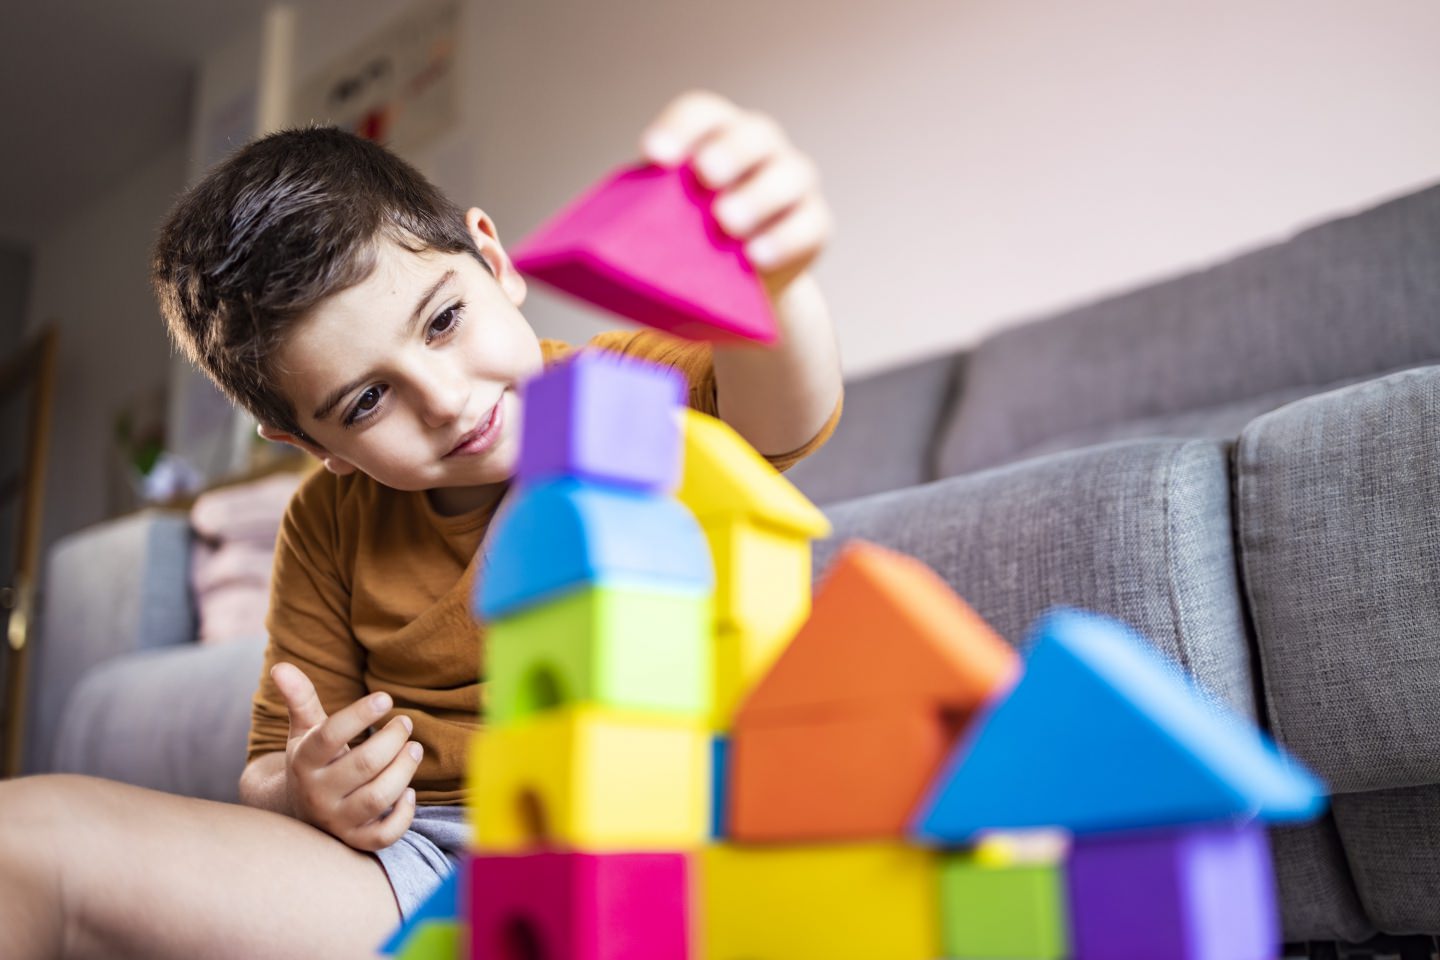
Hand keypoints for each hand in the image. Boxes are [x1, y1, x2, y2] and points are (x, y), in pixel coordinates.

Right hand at [271, 662, 422, 851]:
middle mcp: (318, 793)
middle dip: (393, 740)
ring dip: (404, 770)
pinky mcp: (355, 839)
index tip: (386, 698)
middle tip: (405, 723)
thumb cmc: (311, 760)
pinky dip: (403, 814)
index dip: (360, 715)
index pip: (331, 736)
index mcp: (305, 761)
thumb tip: (281, 666)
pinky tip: (409, 792)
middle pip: (365, 765)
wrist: (296, 811)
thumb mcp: (304, 730)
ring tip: (414, 749)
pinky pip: (384, 835)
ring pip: (378, 798)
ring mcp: (337, 819)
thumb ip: (299, 698)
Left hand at [639, 90, 832, 300]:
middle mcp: (760, 150)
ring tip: (727, 221)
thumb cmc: (686, 246)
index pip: (702, 114)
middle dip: (729, 150)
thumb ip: (643, 216)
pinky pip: (808, 226)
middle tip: (704, 175)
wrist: (735, 291)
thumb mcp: (661, 226)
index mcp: (715, 137)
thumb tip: (596, 239)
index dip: (680, 127)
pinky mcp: (814, 225)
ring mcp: (793, 184)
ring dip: (758, 195)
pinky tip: (756, 257)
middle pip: (754, 134)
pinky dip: (784, 239)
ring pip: (790, 175)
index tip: (654, 154)